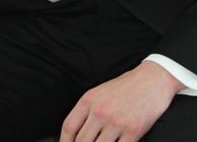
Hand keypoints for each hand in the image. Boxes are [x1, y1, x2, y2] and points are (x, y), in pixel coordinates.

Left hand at [60, 61, 182, 141]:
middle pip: (82, 141)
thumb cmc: (125, 87)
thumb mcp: (100, 92)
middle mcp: (100, 111)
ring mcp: (116, 122)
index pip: (69, 126)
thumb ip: (87, 110)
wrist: (152, 80)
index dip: (64, 141)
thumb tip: (76, 131)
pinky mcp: (133, 131)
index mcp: (89, 100)